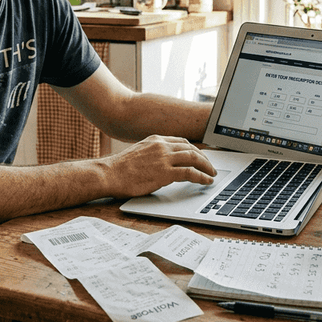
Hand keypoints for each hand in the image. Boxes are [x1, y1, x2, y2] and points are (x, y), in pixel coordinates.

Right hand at [98, 135, 215, 198]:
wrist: (109, 174)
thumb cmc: (120, 168)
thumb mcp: (139, 152)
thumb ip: (153, 153)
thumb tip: (164, 163)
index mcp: (156, 139)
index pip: (182, 142)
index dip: (194, 150)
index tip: (201, 157)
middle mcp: (162, 146)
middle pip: (191, 148)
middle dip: (204, 158)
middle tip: (210, 167)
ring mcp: (164, 158)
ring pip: (194, 158)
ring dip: (206, 167)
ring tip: (212, 174)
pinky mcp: (165, 173)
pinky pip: (190, 173)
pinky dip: (202, 177)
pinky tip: (206, 181)